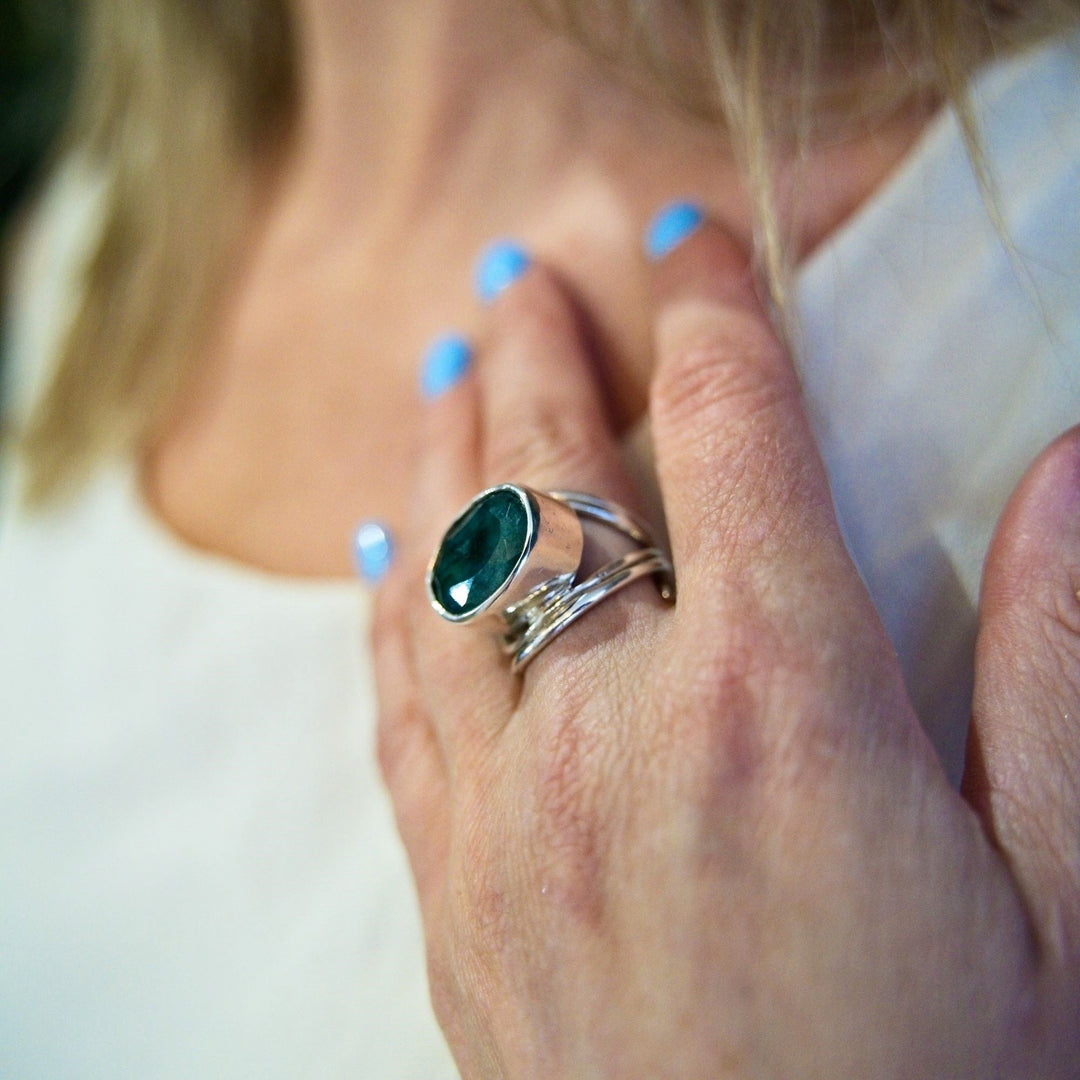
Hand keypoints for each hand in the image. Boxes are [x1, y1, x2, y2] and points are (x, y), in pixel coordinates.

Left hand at [371, 217, 1079, 1077]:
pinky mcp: (452, 889)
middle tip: (522, 278)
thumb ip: (1055, 662)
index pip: (735, 441)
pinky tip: (380, 548)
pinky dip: (387, 606)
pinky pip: (398, 706)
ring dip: (450, 450)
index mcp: (783, 708)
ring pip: (451, 575)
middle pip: (557, 482)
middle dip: (544, 358)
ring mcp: (508, 809)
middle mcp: (618, 732)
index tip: (689, 242)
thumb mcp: (1064, 895)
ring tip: (447, 363)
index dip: (715, 316)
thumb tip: (1069, 473)